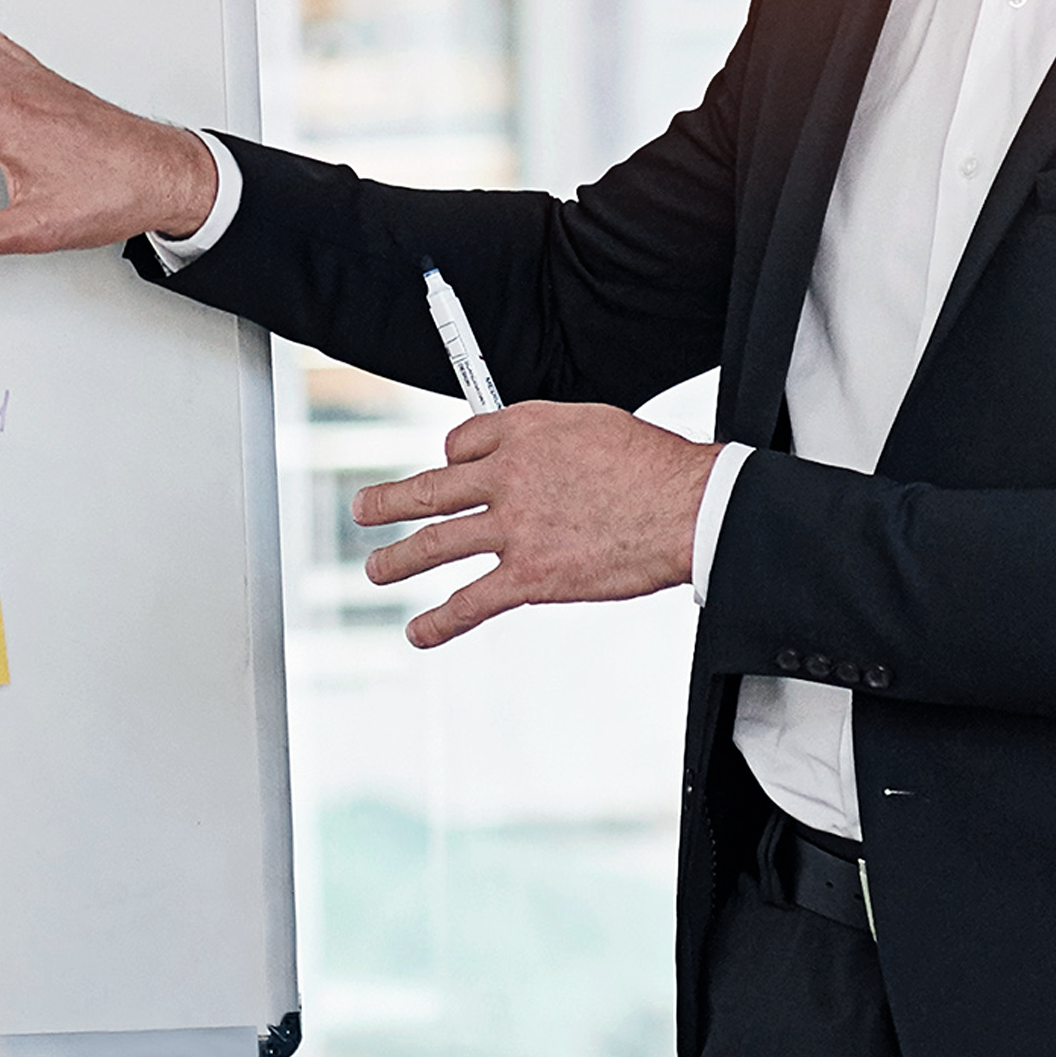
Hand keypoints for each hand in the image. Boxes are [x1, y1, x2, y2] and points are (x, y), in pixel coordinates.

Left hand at [355, 406, 713, 648]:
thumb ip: (553, 440)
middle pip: (430, 488)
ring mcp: (514, 527)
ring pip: (435, 542)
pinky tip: (419, 630)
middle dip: (390, 501)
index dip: (452, 458)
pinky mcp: (529, 575)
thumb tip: (538, 454)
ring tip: (376, 569)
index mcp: (523, 431)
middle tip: (365, 509)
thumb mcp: (594, 425)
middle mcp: (507, 475)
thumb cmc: (655, 467)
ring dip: (397, 559)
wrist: (689, 508)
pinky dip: (438, 621)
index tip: (448, 471)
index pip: (462, 443)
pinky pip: (470, 601)